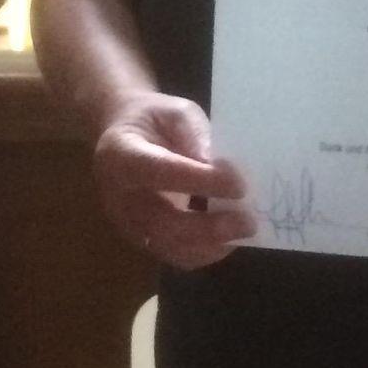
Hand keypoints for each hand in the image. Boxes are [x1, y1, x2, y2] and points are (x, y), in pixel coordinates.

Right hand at [92, 92, 255, 269]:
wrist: (125, 137)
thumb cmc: (154, 120)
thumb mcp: (176, 112)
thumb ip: (195, 135)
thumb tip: (219, 168)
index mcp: (120, 154)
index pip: (158, 171)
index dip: (199, 181)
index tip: (239, 185)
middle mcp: (119, 196)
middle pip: (161, 222)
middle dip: (208, 227)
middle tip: (248, 221)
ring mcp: (128, 223)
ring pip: (169, 246)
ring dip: (210, 244)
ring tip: (243, 230)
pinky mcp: (142, 239)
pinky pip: (174, 255)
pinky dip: (205, 251)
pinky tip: (228, 237)